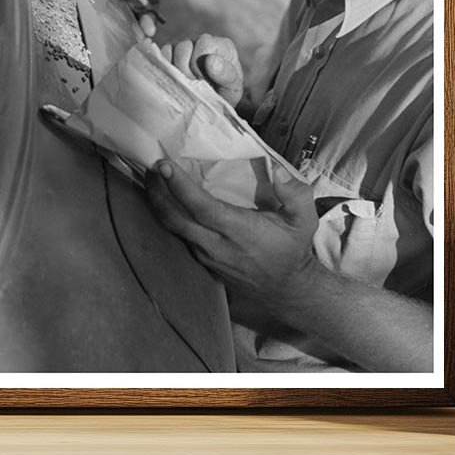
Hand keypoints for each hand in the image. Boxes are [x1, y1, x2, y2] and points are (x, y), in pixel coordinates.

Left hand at [146, 158, 318, 306]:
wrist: (287, 289)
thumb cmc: (292, 249)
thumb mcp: (304, 220)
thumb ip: (295, 193)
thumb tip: (278, 172)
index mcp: (238, 231)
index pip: (201, 207)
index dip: (179, 186)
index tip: (164, 166)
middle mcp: (217, 245)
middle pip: (176, 219)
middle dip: (158, 193)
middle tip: (150, 168)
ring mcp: (207, 256)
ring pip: (174, 230)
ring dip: (160, 205)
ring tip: (153, 180)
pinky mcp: (204, 262)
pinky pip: (181, 238)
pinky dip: (170, 218)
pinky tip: (166, 202)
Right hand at [160, 34, 243, 107]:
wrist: (213, 104)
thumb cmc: (225, 93)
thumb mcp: (231, 87)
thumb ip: (225, 74)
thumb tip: (210, 60)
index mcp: (221, 46)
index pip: (203, 44)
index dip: (199, 64)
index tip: (203, 81)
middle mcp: (203, 41)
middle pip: (184, 47)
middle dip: (185, 70)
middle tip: (192, 85)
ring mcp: (185, 46)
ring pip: (170, 50)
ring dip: (175, 71)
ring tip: (185, 84)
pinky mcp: (171, 53)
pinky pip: (161, 56)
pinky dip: (165, 69)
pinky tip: (176, 81)